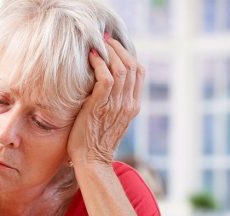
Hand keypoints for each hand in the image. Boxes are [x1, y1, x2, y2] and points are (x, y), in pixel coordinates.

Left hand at [67, 34, 144, 165]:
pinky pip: (105, 78)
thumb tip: (103, 86)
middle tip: (105, 40)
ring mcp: (116, 105)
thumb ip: (112, 103)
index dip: (128, 55)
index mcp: (133, 106)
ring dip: (109, 53)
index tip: (114, 47)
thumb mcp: (110, 120)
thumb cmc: (94, 143)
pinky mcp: (101, 106)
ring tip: (98, 45)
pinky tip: (91, 58)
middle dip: (119, 49)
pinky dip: (99, 64)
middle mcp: (129, 104)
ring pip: (121, 69)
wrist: (91, 162)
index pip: (139, 72)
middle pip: (132, 66)